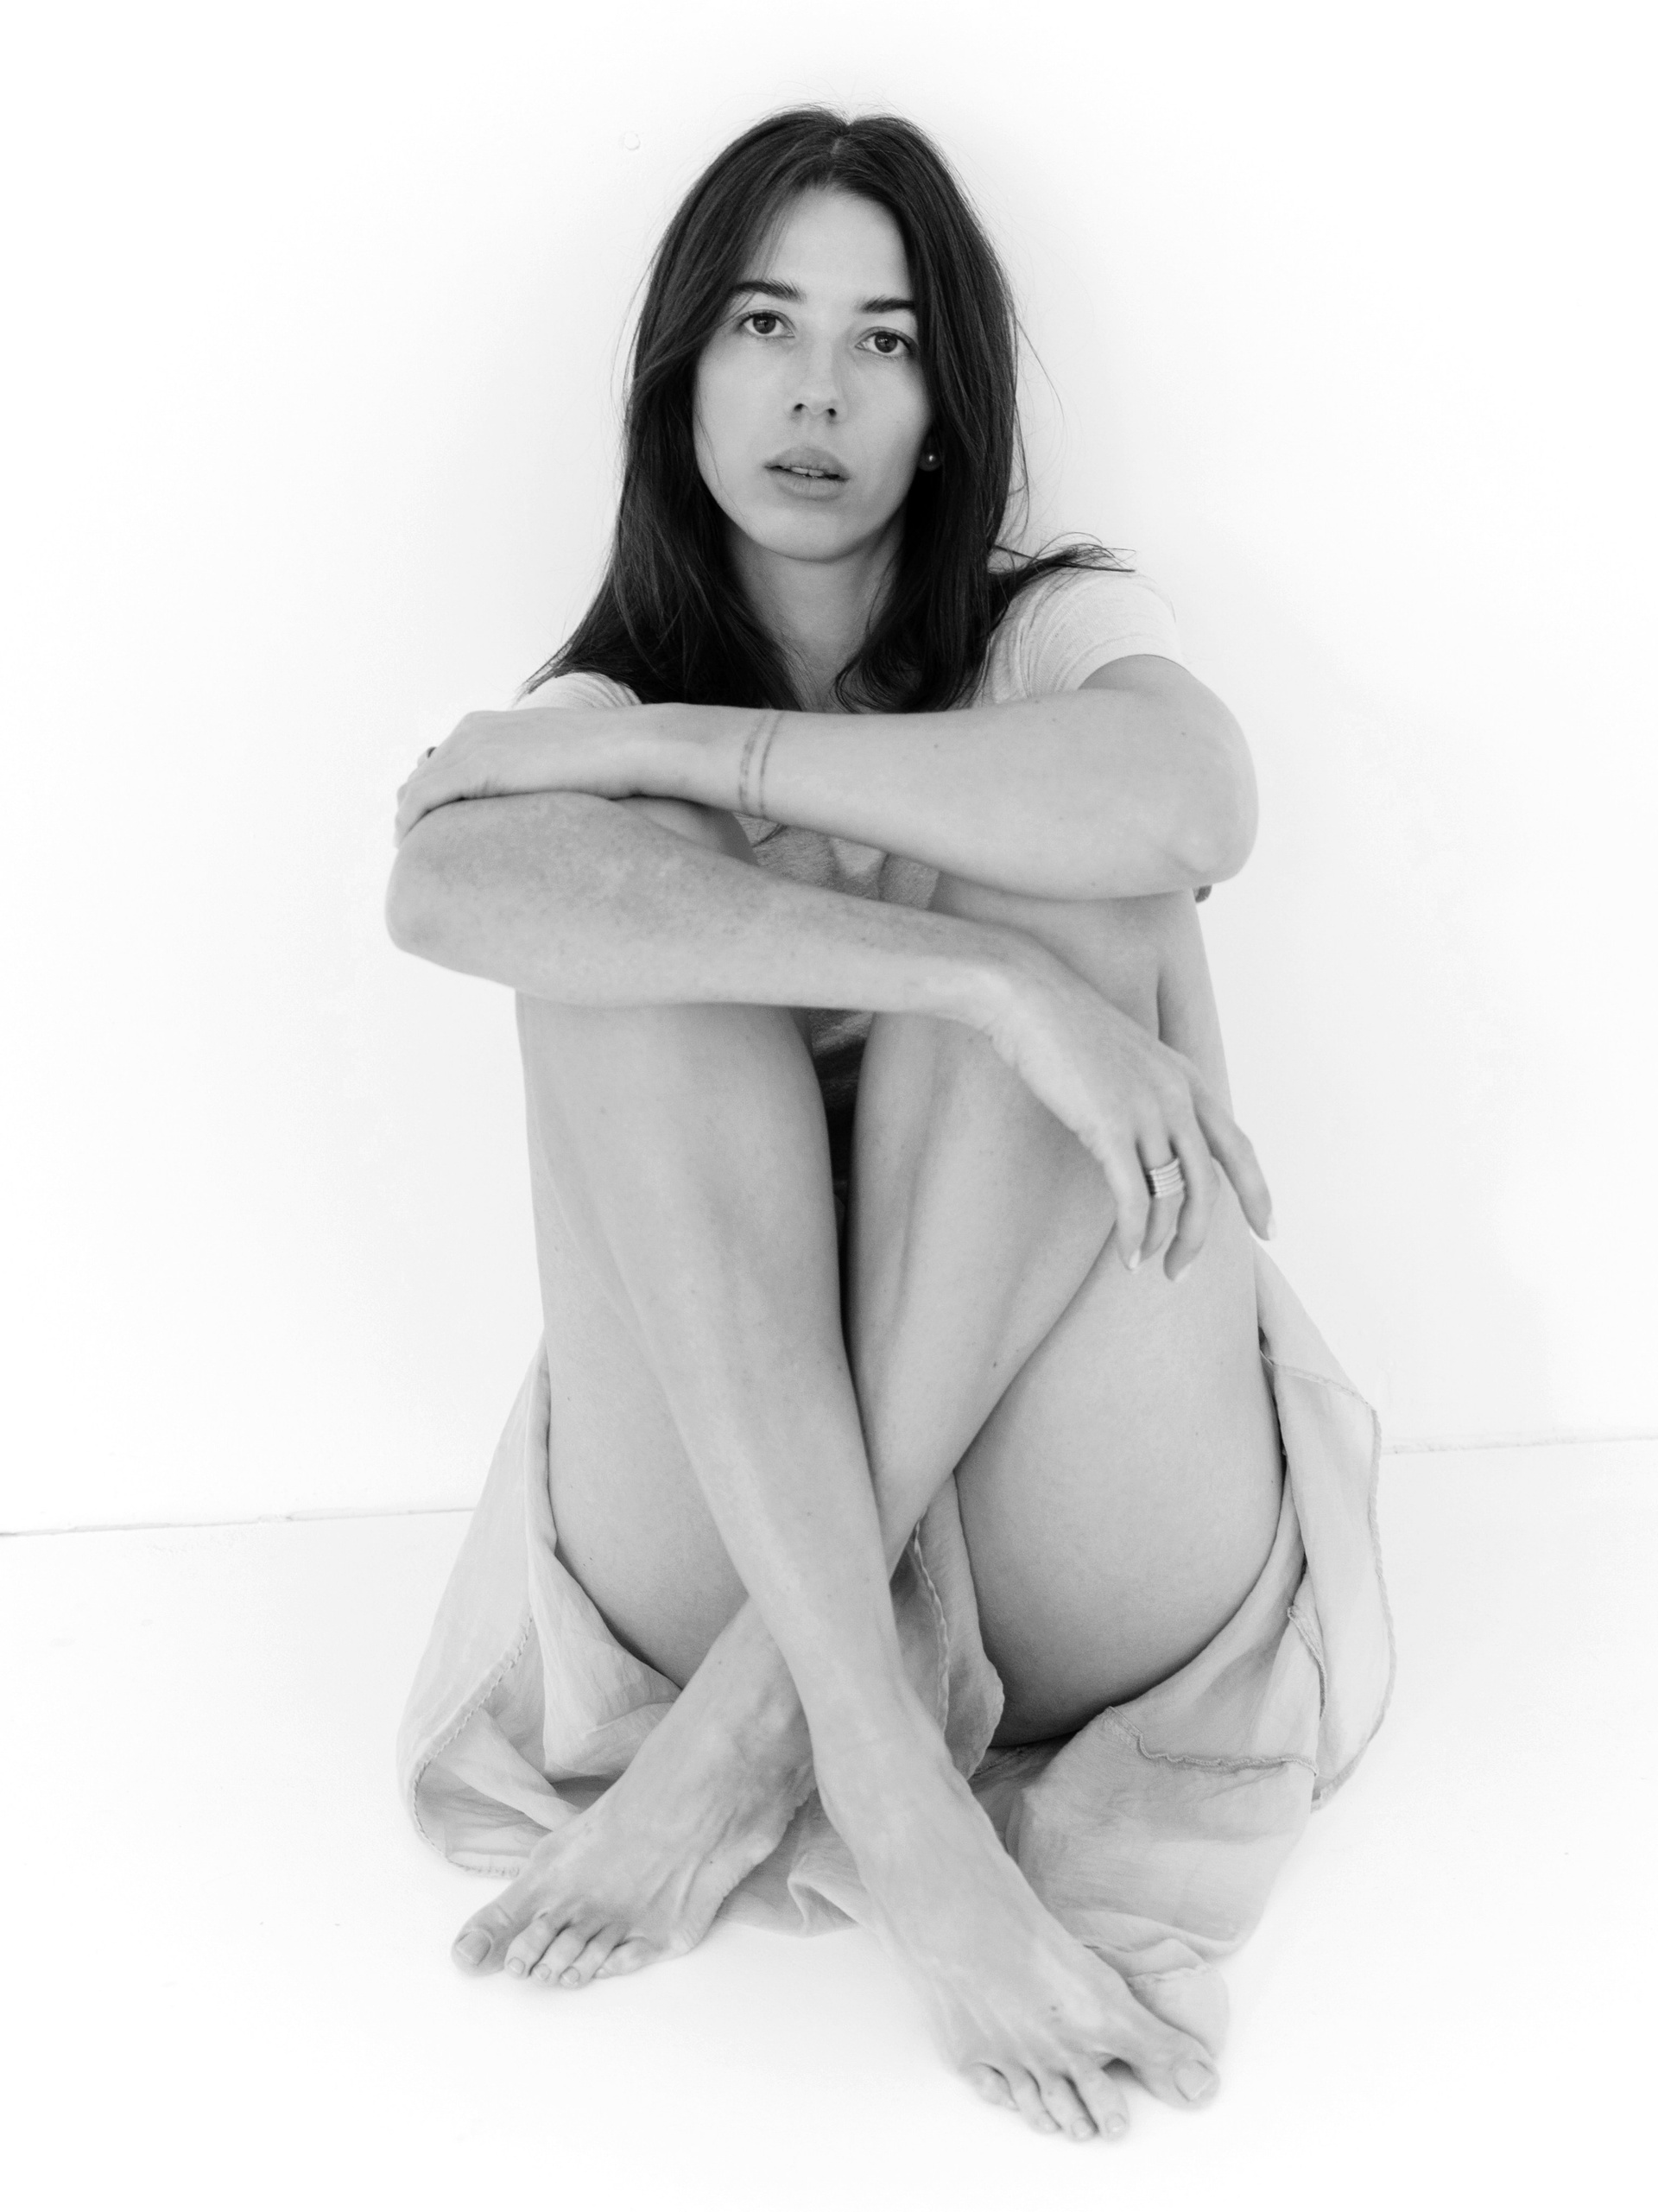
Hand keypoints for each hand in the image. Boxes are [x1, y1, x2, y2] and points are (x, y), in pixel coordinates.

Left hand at [393, 703, 682, 844]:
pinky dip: (412, 829)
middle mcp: (471, 731)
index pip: (441, 767)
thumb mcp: (560, 779)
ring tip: (413, 868)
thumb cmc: (610, 772)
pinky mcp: (474, 767)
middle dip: (413, 819)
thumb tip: (536, 825)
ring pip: (415, 793)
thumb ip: (532, 793)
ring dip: (409, 829)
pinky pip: (422, 802)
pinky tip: (416, 858)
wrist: (632, 750)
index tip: (435, 841)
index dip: (431, 806)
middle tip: (415, 860)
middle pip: (420, 779)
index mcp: (490, 728)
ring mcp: (470, 746)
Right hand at [977, 943, 1272, 1278]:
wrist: (1029, 997)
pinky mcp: (1108, 1126)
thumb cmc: (1067, 1030)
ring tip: (1145, 1266)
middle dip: (1198, 1238)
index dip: (1258, 1192)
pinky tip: (1125, 1257)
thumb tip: (1153, 1143)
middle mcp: (1177, 1097)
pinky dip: (1133, 1234)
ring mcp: (1146, 1111)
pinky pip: (1132, 1197)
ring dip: (1161, 1242)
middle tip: (1180, 1272)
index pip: (1237, 1147)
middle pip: (1207, 1186)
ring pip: (1171, 1197)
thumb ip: (1151, 1095)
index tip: (1269, 1230)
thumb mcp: (1129, 1059)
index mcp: (1187, 1080)